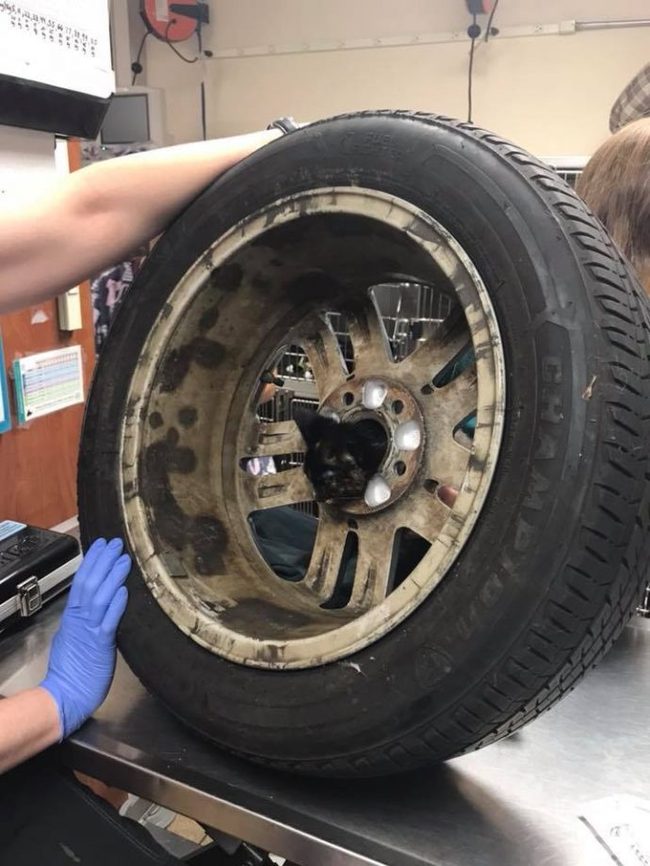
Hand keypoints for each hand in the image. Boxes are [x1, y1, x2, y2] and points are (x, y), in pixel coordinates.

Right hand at [41, 538, 130, 738]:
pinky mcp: (101, 645)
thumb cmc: (72, 670)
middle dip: (103, 561)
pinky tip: (123, 591)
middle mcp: (80, 619)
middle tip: (115, 542)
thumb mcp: (73, 637)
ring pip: (100, 597)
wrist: (65, 696)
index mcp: (73, 616)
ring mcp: (90, 631)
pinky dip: (116, 605)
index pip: (81, 582)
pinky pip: (109, 621)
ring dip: (112, 577)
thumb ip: (83, 619)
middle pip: (89, 583)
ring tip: (124, 559)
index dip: (92, 562)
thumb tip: (95, 602)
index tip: (102, 544)